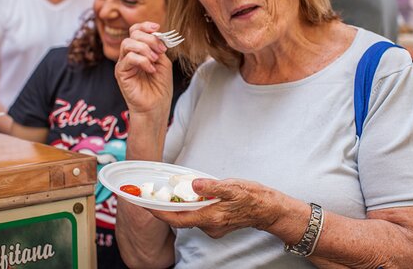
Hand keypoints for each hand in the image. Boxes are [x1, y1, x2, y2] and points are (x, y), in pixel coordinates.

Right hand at [115, 22, 172, 115]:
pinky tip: (151, 70)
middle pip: (132, 34)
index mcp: (139, 51)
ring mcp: (123, 63)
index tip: (157, 28)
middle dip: (149, 39)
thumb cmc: (159, 86)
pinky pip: (128, 58)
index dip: (145, 26)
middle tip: (161, 50)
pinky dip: (143, 61)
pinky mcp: (120, 73)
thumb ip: (158, 47)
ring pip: (128, 43)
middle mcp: (129, 55)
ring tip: (155, 60)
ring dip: (145, 48)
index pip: (135, 30)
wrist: (156, 106)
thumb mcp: (163, 62)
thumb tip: (156, 34)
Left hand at [150, 178, 276, 238]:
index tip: (145, 205)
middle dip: (167, 207)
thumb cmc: (252, 197)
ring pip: (190, 217)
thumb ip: (212, 186)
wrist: (268, 209)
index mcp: (211, 217)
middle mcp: (210, 226)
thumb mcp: (233, 186)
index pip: (178, 218)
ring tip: (172, 191)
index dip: (159, 213)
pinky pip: (198, 217)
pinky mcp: (216, 225)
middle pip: (181, 218)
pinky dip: (192, 207)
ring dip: (181, 206)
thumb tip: (194, 185)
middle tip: (153, 195)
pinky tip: (193, 196)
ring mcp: (213, 228)